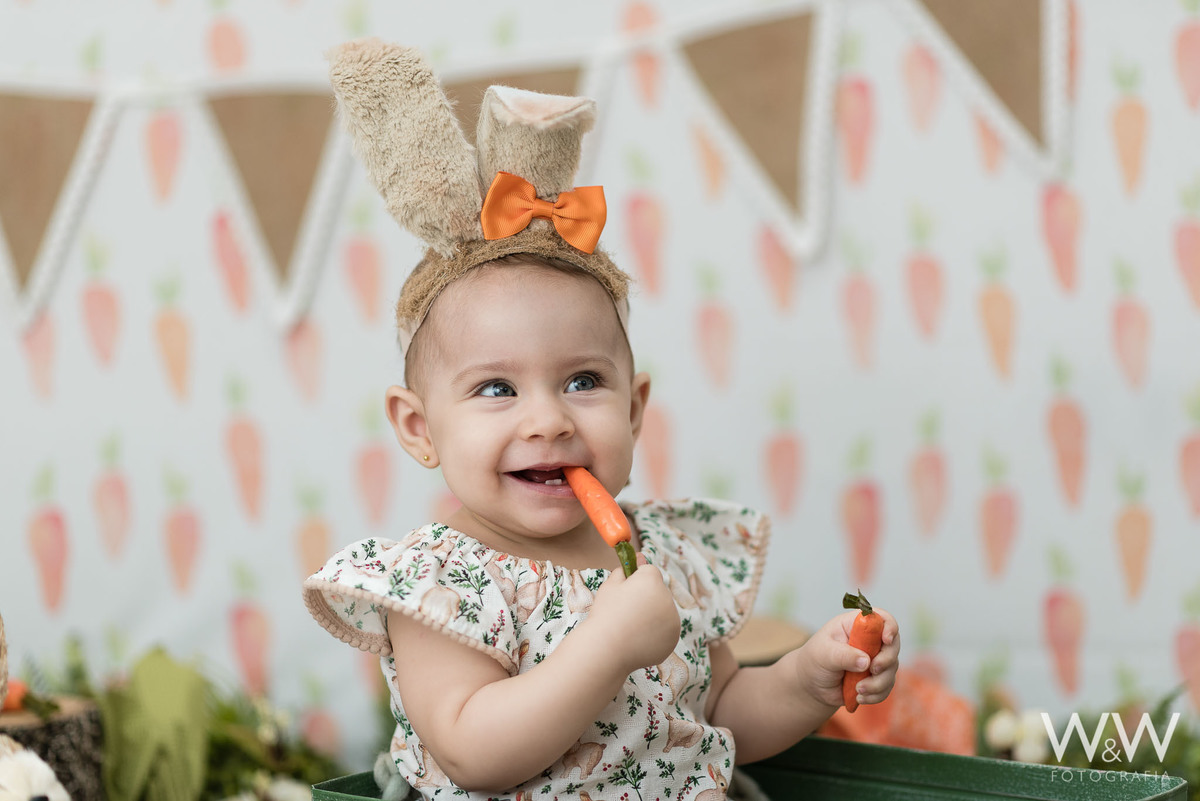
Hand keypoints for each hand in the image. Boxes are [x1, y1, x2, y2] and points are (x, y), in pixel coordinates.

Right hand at [586, 554, 679, 673]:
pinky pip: (665, 630)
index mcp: (652, 580)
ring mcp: (673, 619)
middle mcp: (667, 597)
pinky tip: (637, 639)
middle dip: (646, 598)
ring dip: (652, 616)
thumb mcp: (610, 585)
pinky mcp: (673, 638)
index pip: (649, 571)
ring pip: (663, 611)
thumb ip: (625, 570)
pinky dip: (655, 633)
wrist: (606, 648)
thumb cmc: (605, 613)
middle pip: (658, 591)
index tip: (626, 589)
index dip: (636, 579)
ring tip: (630, 627)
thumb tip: (639, 558)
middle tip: (625, 612)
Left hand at [797, 608, 899, 708]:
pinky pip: (886, 687)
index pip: (881, 618)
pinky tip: (860, 697)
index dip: (889, 627)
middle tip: (873, 670)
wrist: (812, 685)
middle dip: (886, 660)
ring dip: (878, 683)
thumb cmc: (815, 660)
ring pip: (891, 669)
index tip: (886, 640)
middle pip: (893, 645)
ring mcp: (875, 659)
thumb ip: (843, 655)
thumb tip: (866, 661)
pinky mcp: (876, 678)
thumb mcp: (823, 654)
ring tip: (858, 690)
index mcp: (856, 625)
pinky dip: (876, 694)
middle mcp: (870, 640)